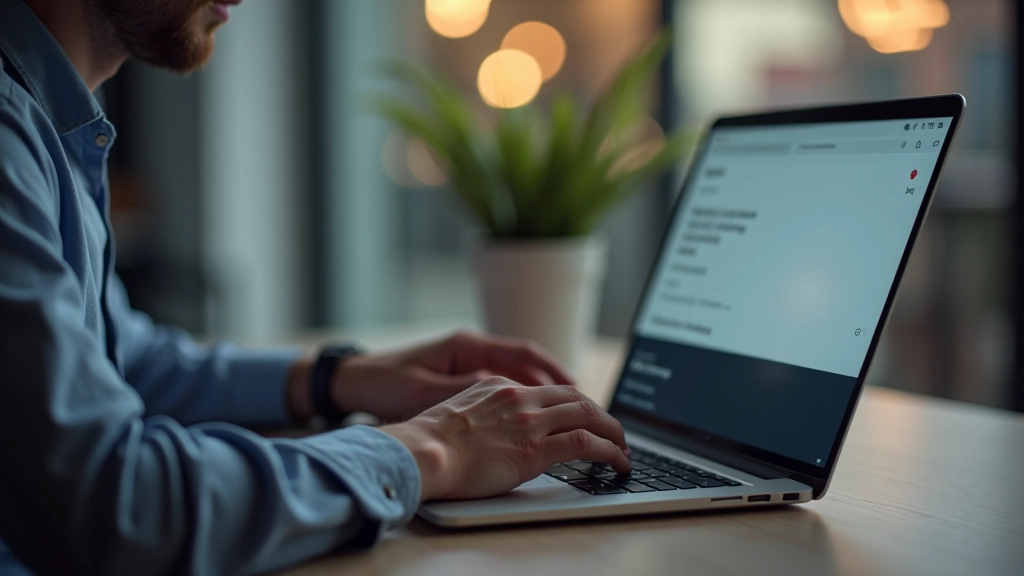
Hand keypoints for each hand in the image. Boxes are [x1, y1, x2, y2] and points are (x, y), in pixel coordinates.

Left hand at [331, 331, 573, 420]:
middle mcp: (470, 350)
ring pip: (516, 378)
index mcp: (466, 346)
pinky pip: (501, 389)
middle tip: (588, 409)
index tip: (581, 389)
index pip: (524, 353)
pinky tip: (531, 424)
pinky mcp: (456, 381)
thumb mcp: (424, 392)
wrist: (349, 382)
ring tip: (569, 419)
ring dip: (543, 396)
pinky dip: (521, 402)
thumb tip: (506, 402)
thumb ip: (466, 395)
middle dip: (560, 386)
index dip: (556, 371)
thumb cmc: (381, 385)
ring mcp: (463, 363)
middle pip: (528, 365)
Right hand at [381, 376, 630, 500]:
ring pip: (589, 415)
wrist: (420, 453)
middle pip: (576, 398)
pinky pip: (586, 444)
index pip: (548, 391)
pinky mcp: (534, 450)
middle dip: (601, 415)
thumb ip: (483, 414)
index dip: (573, 406)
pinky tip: (619, 462)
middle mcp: (519, 398)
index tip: (583, 419)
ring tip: (624, 449)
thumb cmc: (428, 444)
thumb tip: (494, 431)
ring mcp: (529, 422)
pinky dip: (610, 451)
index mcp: (499, 387)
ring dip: (614, 433)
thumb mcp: (457, 414)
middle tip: (614, 433)